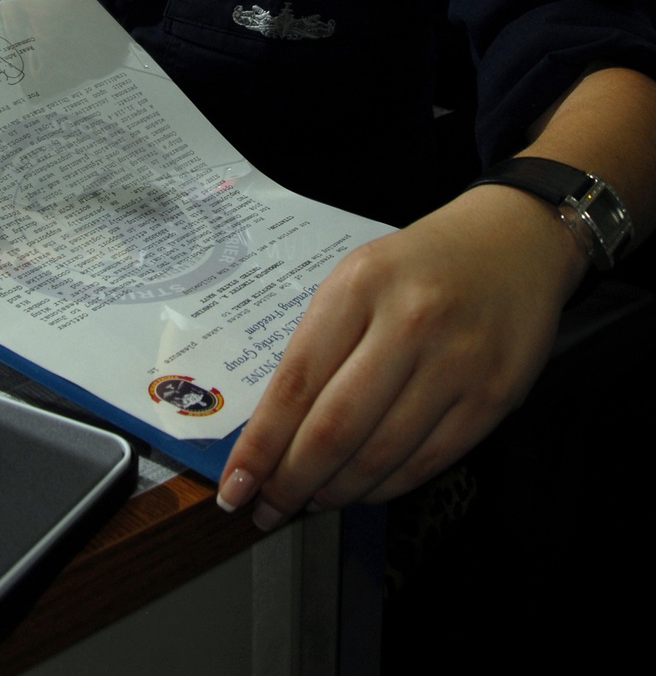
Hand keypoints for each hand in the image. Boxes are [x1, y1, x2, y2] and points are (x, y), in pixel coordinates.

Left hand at [217, 186, 586, 524]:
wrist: (514, 242)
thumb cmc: (421, 265)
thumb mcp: (358, 277)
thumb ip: (320, 341)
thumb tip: (274, 426)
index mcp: (360, 286)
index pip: (296, 381)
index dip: (261, 445)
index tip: (235, 484)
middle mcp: (409, 323)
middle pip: (335, 428)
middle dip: (291, 481)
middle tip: (268, 508)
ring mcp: (456, 363)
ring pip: (379, 455)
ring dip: (336, 491)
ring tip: (311, 501)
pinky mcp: (493, 397)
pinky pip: (426, 462)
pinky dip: (385, 487)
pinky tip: (362, 489)